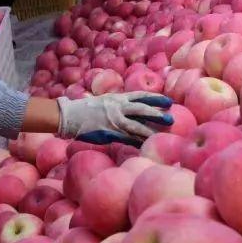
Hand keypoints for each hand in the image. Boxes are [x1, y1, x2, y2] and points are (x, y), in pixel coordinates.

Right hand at [56, 92, 172, 144]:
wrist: (70, 116)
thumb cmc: (86, 109)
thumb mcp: (104, 100)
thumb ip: (118, 103)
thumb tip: (130, 107)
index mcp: (117, 98)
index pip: (140, 96)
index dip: (155, 98)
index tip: (169, 101)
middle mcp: (117, 107)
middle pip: (141, 110)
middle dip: (157, 114)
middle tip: (171, 118)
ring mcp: (113, 121)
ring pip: (136, 126)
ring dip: (150, 131)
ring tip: (162, 135)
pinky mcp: (109, 134)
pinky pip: (125, 139)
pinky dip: (136, 142)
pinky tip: (145, 146)